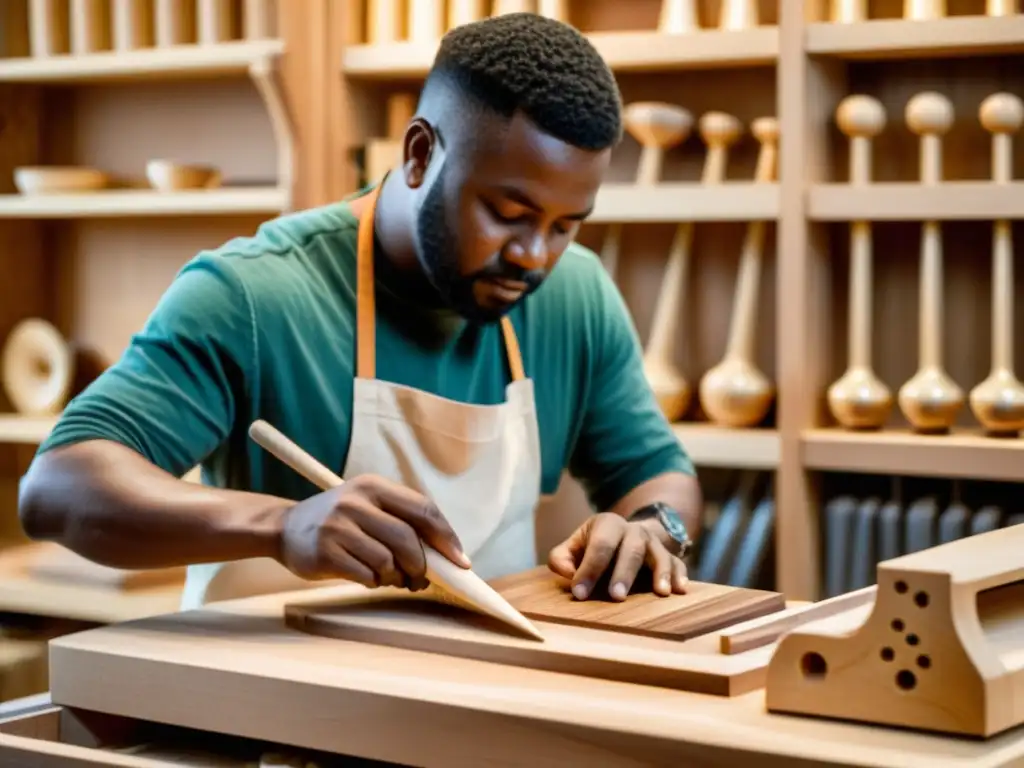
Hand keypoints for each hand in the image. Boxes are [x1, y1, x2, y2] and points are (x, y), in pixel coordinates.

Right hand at [279, 474, 470, 590]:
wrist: (285, 528)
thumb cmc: (340, 521)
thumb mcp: (368, 506)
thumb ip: (401, 522)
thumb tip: (445, 556)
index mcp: (373, 486)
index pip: (422, 509)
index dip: (446, 537)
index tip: (460, 561)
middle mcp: (355, 502)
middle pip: (407, 539)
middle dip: (422, 566)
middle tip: (421, 580)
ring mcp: (337, 526)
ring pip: (387, 561)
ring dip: (396, 577)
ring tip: (391, 578)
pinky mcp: (324, 552)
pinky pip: (366, 575)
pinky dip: (374, 582)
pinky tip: (368, 577)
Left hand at [548, 512, 687, 600]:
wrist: (624, 535)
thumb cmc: (594, 547)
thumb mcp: (574, 547)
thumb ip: (562, 558)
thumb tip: (568, 573)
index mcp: (607, 524)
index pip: (599, 545)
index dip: (589, 569)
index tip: (579, 593)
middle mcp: (633, 531)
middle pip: (631, 549)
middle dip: (624, 573)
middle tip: (616, 597)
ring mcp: (653, 543)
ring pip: (659, 554)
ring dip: (660, 573)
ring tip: (660, 593)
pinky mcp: (669, 556)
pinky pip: (678, 563)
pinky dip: (680, 575)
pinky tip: (680, 590)